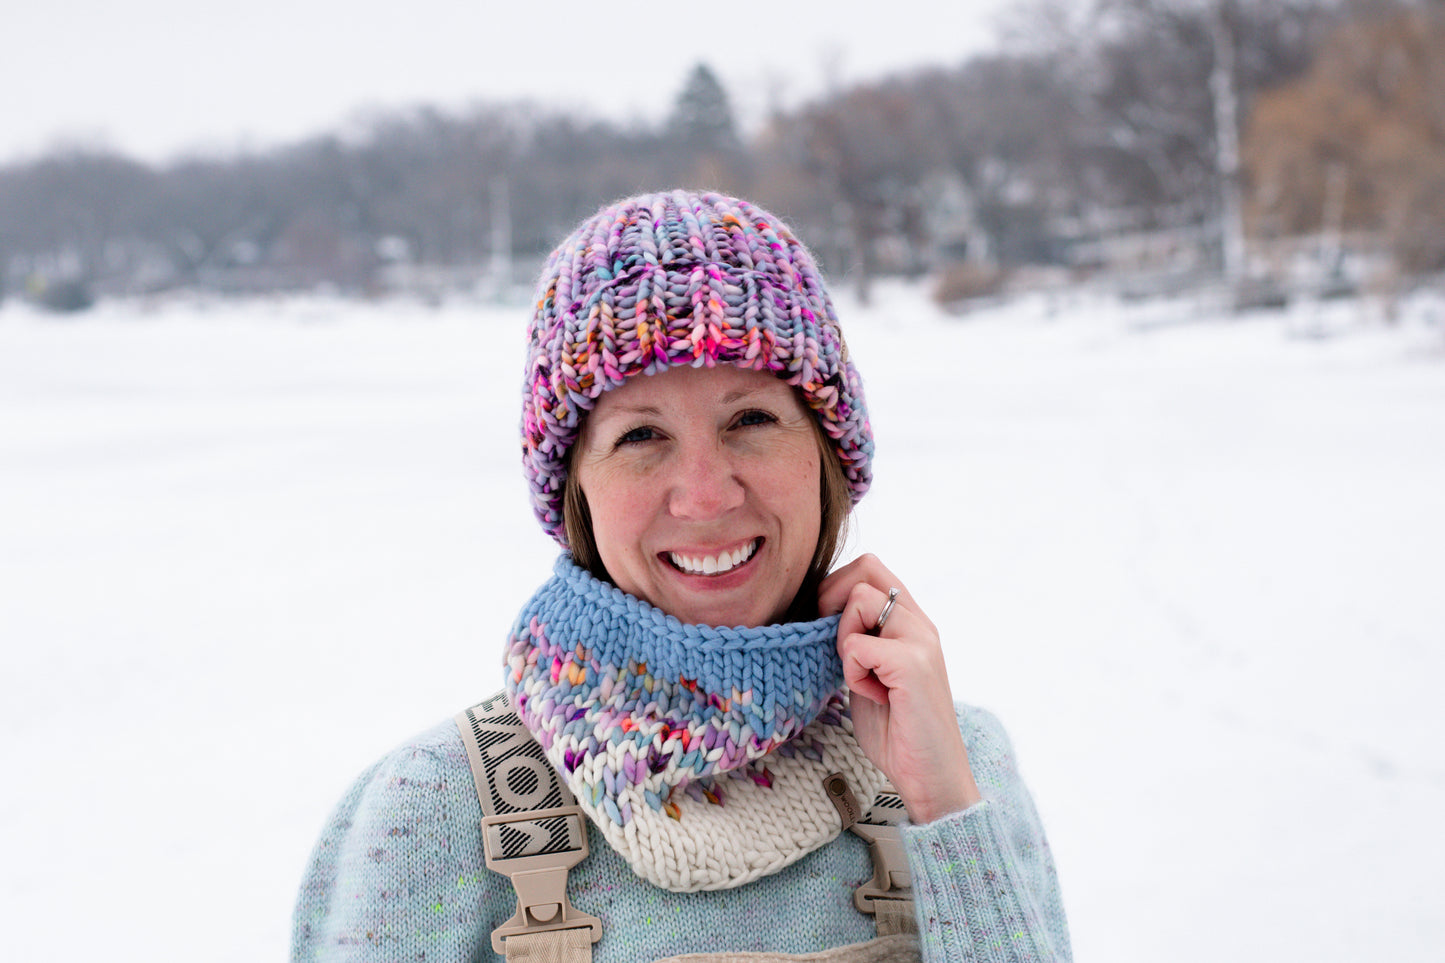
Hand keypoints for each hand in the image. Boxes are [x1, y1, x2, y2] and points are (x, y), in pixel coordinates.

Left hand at [818, 554, 981, 823]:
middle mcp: (920, 623)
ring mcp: (920, 641)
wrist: (931, 775)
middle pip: (865, 568)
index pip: (870, 567)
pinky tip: (873, 696)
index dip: (837, 587)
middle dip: (834, 598)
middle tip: (836, 644)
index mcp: (911, 622)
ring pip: (859, 600)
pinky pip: (856, 645)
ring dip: (845, 639)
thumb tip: (821, 616)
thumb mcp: (871, 674)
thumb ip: (858, 641)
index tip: (828, 627)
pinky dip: (853, 673)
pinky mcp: (912, 665)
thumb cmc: (898, 730)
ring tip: (861, 676)